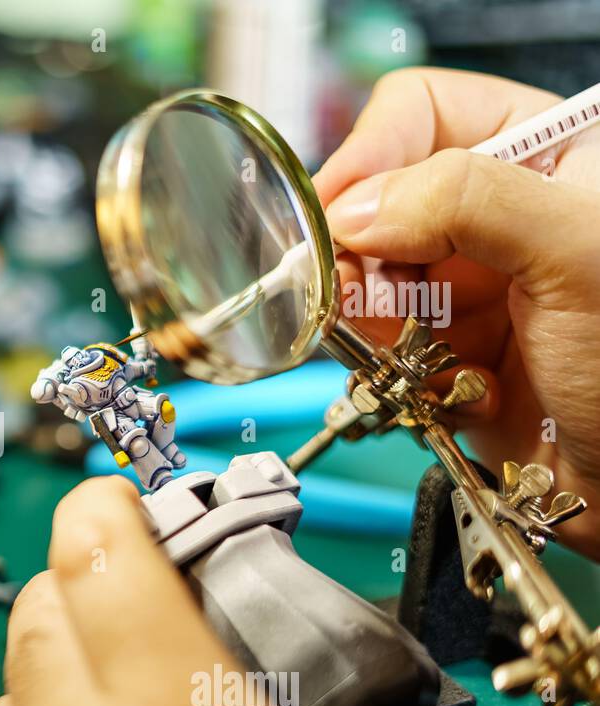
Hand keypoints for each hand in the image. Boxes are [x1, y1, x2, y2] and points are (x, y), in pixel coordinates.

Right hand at [315, 67, 599, 558]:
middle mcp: (501, 213)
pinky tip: (456, 389)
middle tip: (352, 296)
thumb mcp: (575, 253)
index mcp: (547, 155)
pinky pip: (380, 344)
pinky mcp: (447, 349)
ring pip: (368, 277)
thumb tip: (356, 210)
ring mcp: (472, 283)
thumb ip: (466, 203)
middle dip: (359, 253)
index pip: (423, 112)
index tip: (335, 217)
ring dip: (377, 322)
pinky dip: (400, 370)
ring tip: (411, 355)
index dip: (370, 155)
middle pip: (379, 200)